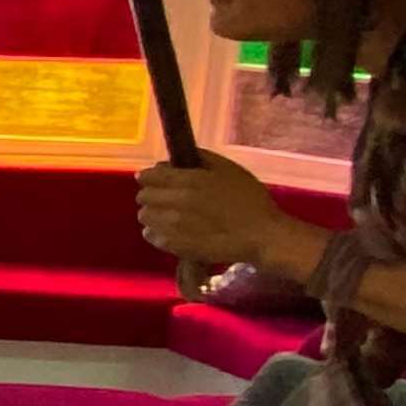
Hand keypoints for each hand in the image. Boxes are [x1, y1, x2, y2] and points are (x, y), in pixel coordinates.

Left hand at [136, 155, 291, 270]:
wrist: (262, 235)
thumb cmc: (251, 200)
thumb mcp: (230, 169)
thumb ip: (200, 159)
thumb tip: (173, 159)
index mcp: (189, 181)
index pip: (149, 176)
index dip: (150, 176)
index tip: (156, 179)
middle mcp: (176, 203)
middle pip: (143, 196)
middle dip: (152, 195)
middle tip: (167, 198)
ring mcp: (173, 226)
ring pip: (145, 216)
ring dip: (153, 214)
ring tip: (169, 216)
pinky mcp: (175, 246)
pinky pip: (151, 236)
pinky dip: (157, 232)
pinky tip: (172, 231)